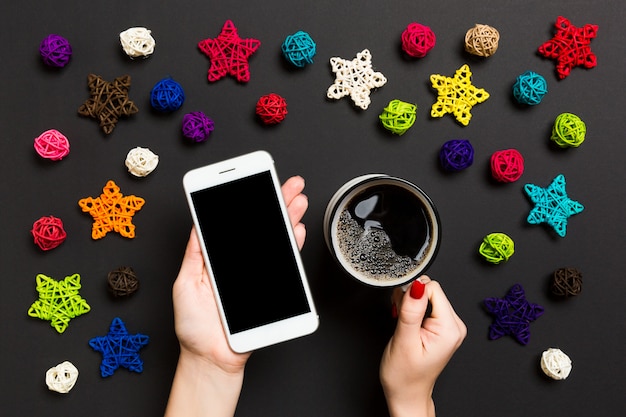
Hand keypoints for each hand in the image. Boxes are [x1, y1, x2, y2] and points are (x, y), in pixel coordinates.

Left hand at [165, 176, 308, 416]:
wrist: (210, 358)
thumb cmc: (194, 327)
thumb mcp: (184, 283)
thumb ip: (194, 254)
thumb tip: (197, 226)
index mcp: (218, 259)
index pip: (235, 225)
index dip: (244, 202)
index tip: (250, 183)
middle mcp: (240, 264)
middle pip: (260, 227)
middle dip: (274, 203)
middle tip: (287, 184)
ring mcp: (257, 275)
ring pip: (276, 241)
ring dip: (287, 219)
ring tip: (296, 200)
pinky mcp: (270, 290)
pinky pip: (285, 265)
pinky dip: (292, 247)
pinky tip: (296, 230)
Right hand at [380, 276, 466, 416]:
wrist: (406, 393)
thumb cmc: (404, 375)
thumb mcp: (404, 340)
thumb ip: (411, 310)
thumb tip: (416, 285)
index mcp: (450, 328)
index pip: (433, 289)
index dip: (412, 294)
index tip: (401, 308)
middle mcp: (454, 325)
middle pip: (430, 290)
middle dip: (410, 299)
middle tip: (400, 318)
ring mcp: (449, 326)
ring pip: (426, 296)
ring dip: (409, 304)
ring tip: (403, 323)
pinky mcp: (440, 326)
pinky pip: (427, 305)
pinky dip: (412, 309)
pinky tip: (407, 323)